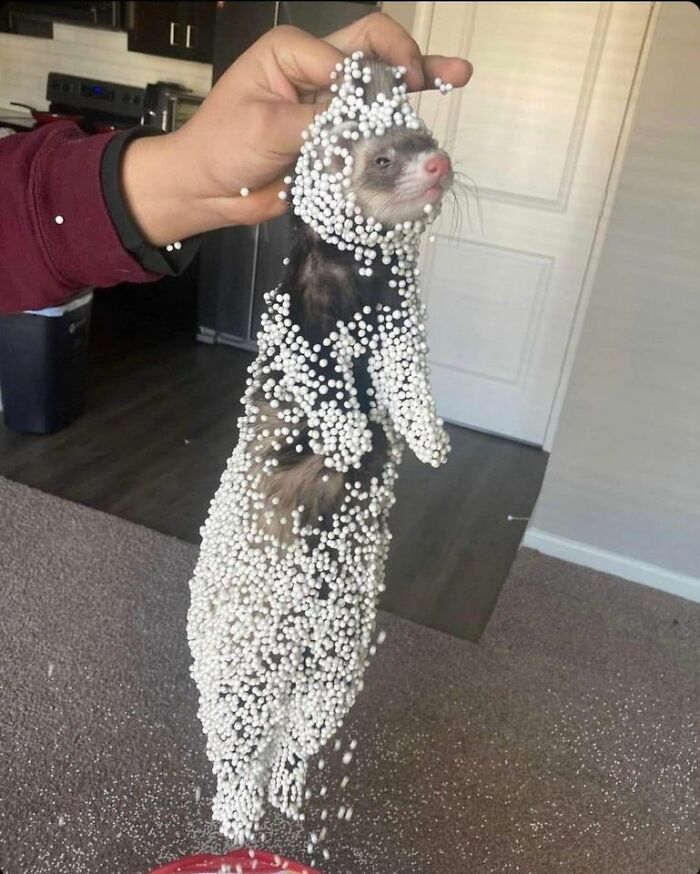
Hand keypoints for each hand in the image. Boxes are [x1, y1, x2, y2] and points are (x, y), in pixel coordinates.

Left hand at [121, 12, 472, 246]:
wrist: (207, 191)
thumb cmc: (221, 148)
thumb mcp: (266, 127)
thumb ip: (319, 122)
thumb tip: (365, 126)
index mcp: (294, 52)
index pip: (350, 53)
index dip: (376, 79)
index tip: (381, 113)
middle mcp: (316, 72)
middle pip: (375, 53)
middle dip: (413, 60)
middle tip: (451, 74)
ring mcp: (328, 106)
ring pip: (380, 89)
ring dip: (417, 84)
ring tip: (458, 77)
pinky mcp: (334, 139)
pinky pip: (371, 130)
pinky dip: (398, 129)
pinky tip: (429, 121)